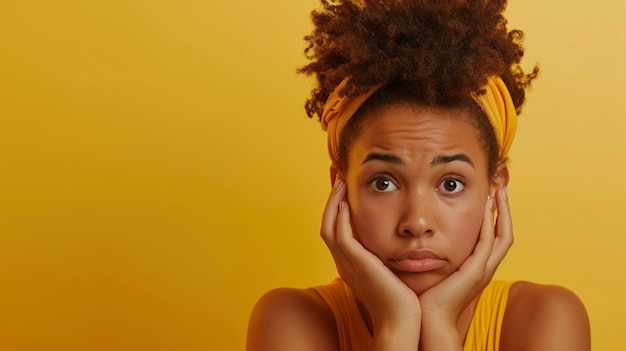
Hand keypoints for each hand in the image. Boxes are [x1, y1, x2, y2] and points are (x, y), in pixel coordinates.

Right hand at [320, 179, 420, 345]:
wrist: (403, 323)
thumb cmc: (403, 302)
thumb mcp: (392, 273)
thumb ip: (390, 256)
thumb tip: (402, 239)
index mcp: (351, 265)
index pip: (337, 231)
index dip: (337, 209)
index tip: (345, 190)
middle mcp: (345, 263)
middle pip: (327, 224)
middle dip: (331, 200)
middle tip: (337, 178)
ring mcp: (348, 264)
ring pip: (329, 227)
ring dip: (333, 203)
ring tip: (341, 182)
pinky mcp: (357, 264)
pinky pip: (341, 235)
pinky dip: (340, 217)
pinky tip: (348, 201)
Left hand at [419, 187, 512, 327]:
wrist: (428, 320)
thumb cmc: (426, 295)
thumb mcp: (436, 267)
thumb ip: (436, 251)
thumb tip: (423, 231)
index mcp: (477, 266)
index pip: (494, 234)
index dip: (496, 213)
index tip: (492, 192)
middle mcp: (485, 267)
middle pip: (505, 231)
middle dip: (505, 207)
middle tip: (502, 184)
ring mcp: (483, 270)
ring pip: (502, 234)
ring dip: (502, 210)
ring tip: (499, 189)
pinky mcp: (476, 272)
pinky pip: (487, 243)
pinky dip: (489, 224)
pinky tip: (486, 207)